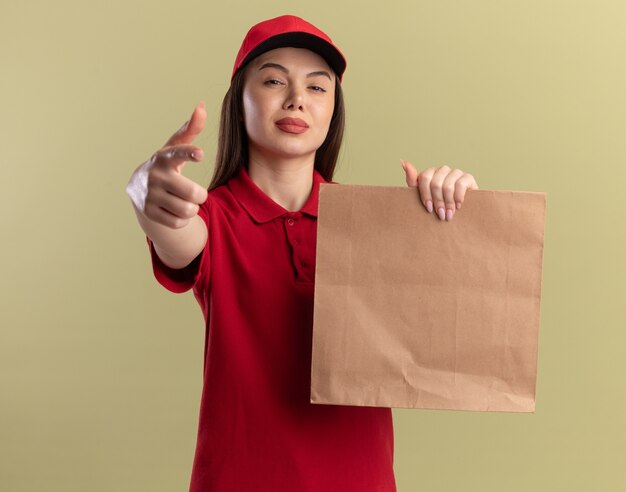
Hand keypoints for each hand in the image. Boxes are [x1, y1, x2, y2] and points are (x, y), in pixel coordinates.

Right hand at [126, 101, 208, 228]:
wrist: (139, 189)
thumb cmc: (167, 165)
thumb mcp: (175, 148)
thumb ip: (190, 129)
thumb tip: (202, 105)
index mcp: (164, 157)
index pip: (178, 154)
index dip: (190, 154)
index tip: (200, 154)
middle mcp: (155, 176)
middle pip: (194, 194)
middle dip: (200, 196)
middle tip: (195, 193)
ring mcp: (150, 195)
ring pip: (188, 210)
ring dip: (191, 208)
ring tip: (182, 201)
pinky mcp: (149, 213)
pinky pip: (179, 222)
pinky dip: (182, 219)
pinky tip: (174, 210)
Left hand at [400, 160, 478, 221]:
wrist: (459, 214)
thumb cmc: (437, 205)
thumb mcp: (421, 196)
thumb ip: (412, 180)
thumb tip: (403, 161)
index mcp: (430, 173)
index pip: (424, 177)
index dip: (426, 194)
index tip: (429, 208)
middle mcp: (443, 170)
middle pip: (436, 183)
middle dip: (437, 202)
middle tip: (440, 214)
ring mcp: (456, 172)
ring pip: (447, 186)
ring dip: (448, 203)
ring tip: (449, 214)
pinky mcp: (468, 177)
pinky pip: (460, 185)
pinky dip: (458, 198)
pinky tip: (458, 206)